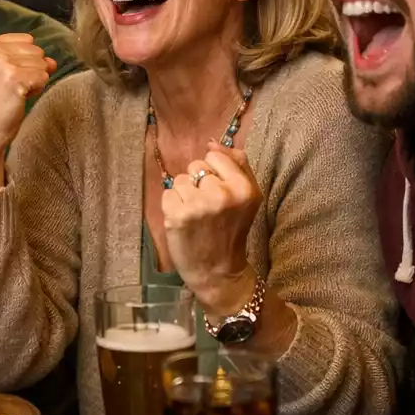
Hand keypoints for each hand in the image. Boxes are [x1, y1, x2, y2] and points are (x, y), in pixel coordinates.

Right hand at [0, 34, 57, 189]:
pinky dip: (36, 90)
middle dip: (30, 70)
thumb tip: (52, 61)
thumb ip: (24, 58)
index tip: (6, 78)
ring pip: (42, 63)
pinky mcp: (14, 77)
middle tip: (10, 88)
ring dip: (34, 81)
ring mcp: (2, 61)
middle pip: (36, 50)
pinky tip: (19, 98)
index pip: (27, 40)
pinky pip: (44, 77)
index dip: (23, 61)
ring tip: (13, 94)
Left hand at [161, 143, 259, 316]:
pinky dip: (172, 207)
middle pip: (196, 166)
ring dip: (184, 196)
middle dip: (198, 184)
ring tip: (196, 216)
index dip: (213, 173)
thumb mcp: (248, 196)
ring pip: (180, 180)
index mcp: (243, 188)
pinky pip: (167, 195)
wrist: (219, 271)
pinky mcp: (177, 216)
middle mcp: (222, 195)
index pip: (214, 156)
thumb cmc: (232, 230)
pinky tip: (184, 222)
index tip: (220, 193)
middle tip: (207, 208)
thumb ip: (236, 164)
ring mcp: (198, 206)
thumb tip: (211, 142)